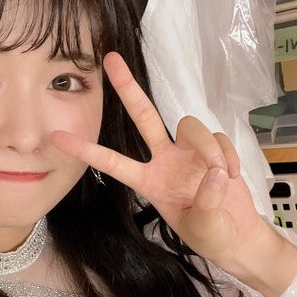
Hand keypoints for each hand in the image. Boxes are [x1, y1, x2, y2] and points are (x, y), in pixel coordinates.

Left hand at [51, 53, 296, 296]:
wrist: (238, 237)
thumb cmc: (211, 235)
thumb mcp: (203, 228)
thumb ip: (207, 203)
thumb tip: (215, 172)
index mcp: (149, 182)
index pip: (113, 162)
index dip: (87, 150)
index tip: (57, 138)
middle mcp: (164, 161)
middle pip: (143, 116)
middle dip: (128, 88)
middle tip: (109, 60)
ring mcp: (188, 153)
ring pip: (189, 126)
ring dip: (208, 146)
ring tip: (222, 175)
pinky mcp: (213, 149)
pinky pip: (218, 139)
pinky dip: (228, 156)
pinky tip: (233, 177)